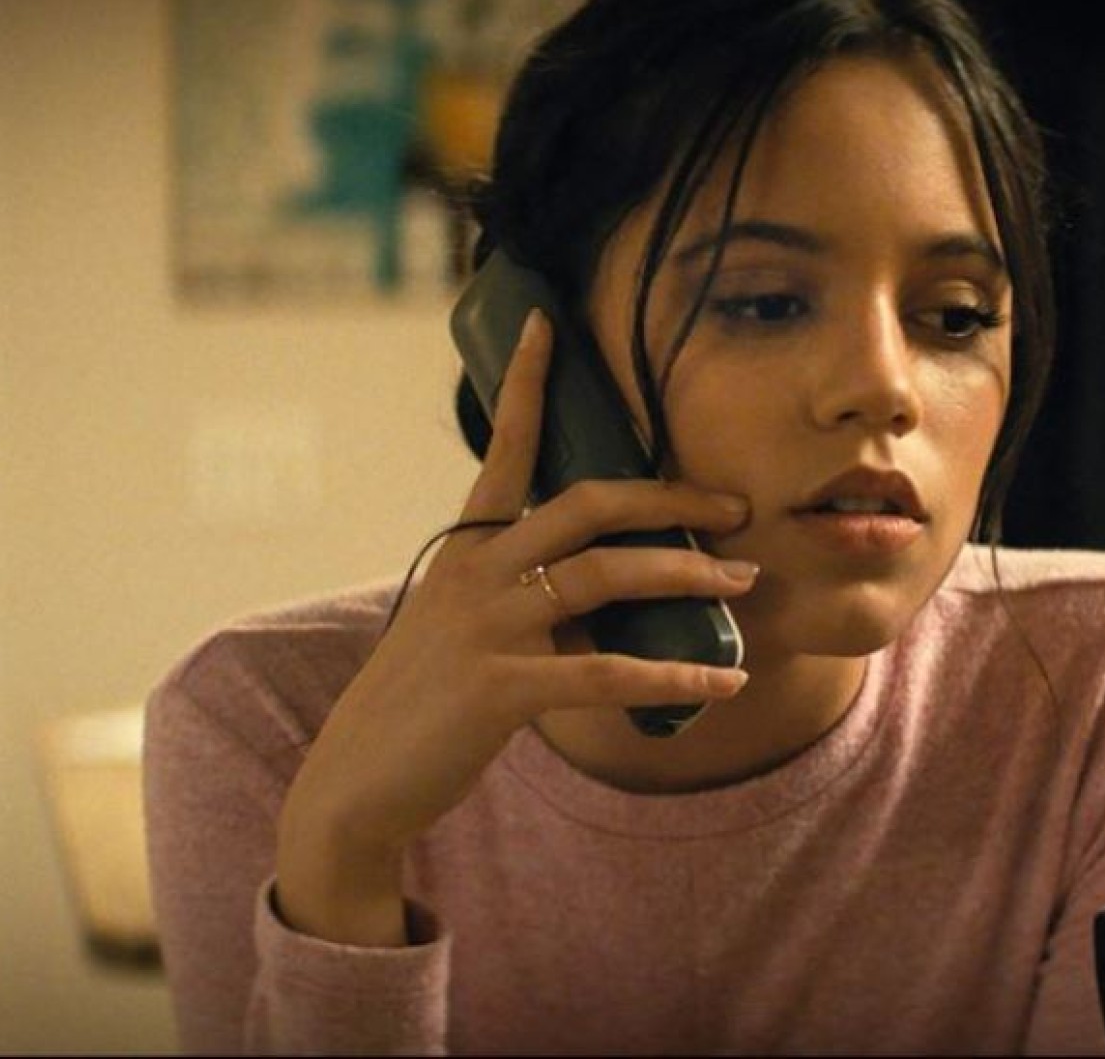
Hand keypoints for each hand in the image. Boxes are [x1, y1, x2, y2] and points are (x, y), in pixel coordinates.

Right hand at [275, 309, 756, 943]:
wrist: (360, 781)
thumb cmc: (424, 700)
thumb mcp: (467, 626)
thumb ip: (527, 595)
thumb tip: (614, 591)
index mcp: (465, 548)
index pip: (503, 449)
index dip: (527, 385)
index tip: (548, 323)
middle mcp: (475, 571)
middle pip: (587, 505)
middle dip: (670, 498)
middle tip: (737, 505)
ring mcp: (486, 626)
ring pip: (606, 576)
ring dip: (688, 574)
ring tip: (744, 584)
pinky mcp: (501, 688)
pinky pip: (608, 674)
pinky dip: (676, 676)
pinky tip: (725, 683)